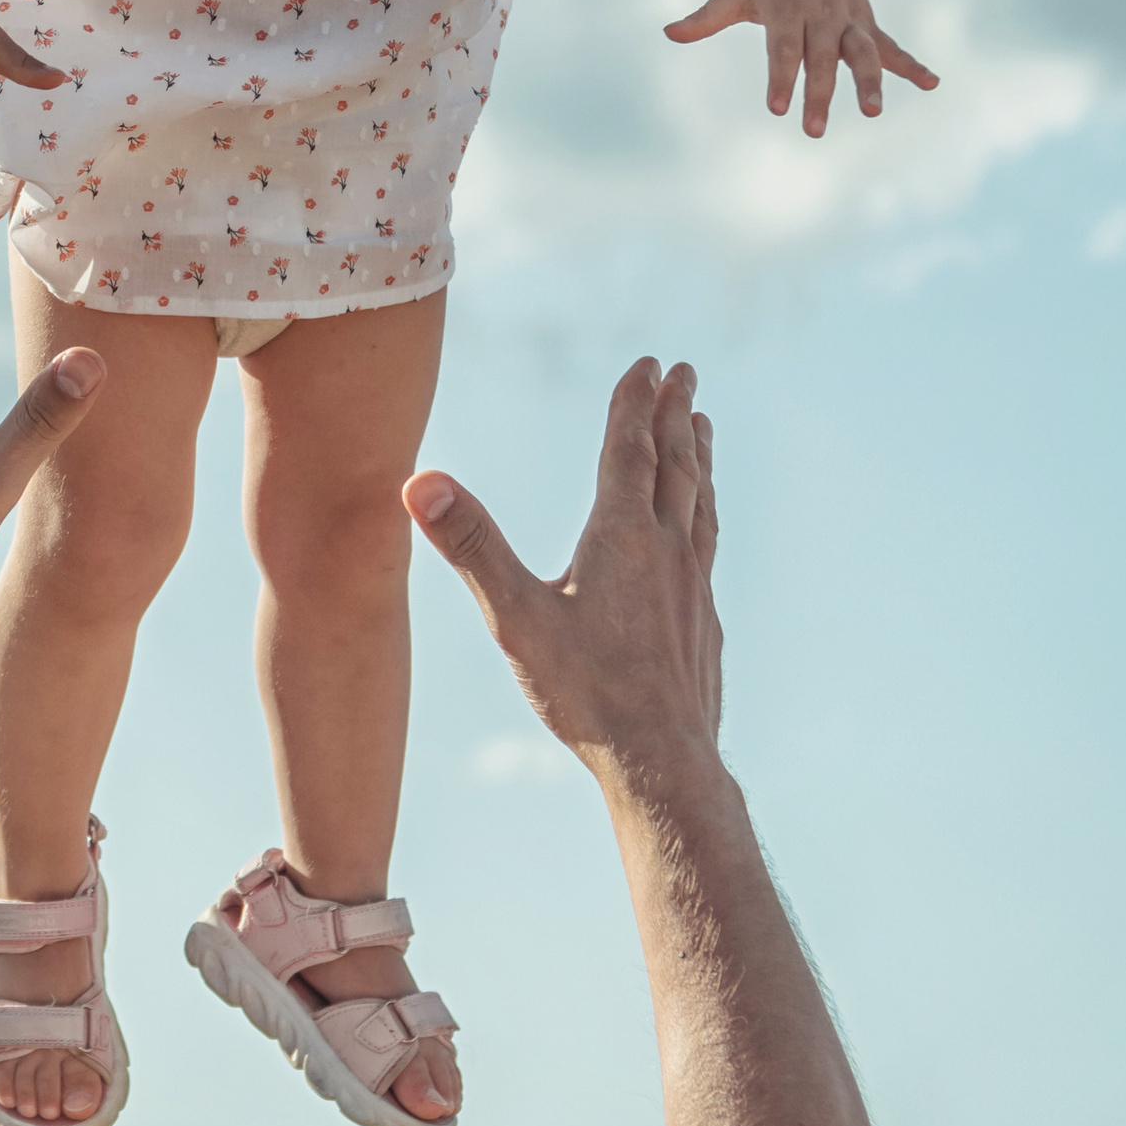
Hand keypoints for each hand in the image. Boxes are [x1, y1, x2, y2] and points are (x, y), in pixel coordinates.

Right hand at [405, 358, 720, 779]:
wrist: (664, 763)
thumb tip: (418, 482)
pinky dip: (703, 516)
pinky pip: (706, 548)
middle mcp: (666, 552)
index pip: (630, 451)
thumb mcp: (514, 618)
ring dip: (697, 459)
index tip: (650, 362)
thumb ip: (470, 546)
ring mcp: (693, 588)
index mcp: (622, 538)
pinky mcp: (705, 624)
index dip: (634, 402)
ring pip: (698, 504)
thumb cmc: (585, 694)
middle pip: (675, 465)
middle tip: (683, 374)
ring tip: (702, 430)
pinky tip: (698, 531)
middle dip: (674, 414)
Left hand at [664, 0, 937, 137]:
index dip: (780, 77)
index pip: (783, 49)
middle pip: (823, 58)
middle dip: (819, 93)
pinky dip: (912, 65)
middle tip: (813, 131)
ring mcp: (850, 19)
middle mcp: (823, 14)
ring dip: (871, 83)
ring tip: (872, 113)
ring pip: (863, 53)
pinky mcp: (868, 26)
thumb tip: (669, 32)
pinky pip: (892, 48)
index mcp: (788, 9)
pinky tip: (933, 83)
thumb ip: (705, 18)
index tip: (776, 109)